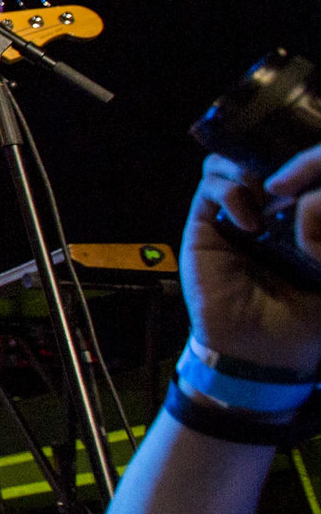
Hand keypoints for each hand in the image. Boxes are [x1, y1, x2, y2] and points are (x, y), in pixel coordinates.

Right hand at [184, 149, 320, 373]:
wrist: (261, 352)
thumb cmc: (303, 319)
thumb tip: (313, 198)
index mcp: (297, 224)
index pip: (298, 177)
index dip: (307, 165)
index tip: (316, 176)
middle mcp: (265, 213)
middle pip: (264, 161)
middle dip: (282, 164)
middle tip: (295, 182)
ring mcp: (233, 217)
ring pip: (232, 164)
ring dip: (253, 172)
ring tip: (270, 196)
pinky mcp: (204, 225)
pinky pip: (211, 188)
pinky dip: (231, 192)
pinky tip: (250, 221)